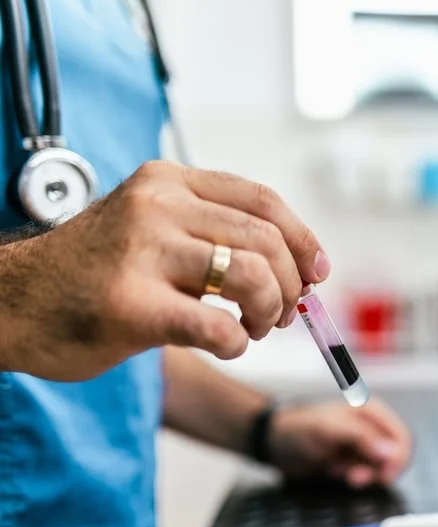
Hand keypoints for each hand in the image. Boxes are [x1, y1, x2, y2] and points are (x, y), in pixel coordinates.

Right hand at [0, 160, 328, 380]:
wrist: (10, 303)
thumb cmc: (94, 273)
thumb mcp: (151, 227)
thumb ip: (214, 233)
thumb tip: (301, 269)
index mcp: (167, 182)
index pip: (262, 200)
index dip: (302, 239)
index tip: (317, 273)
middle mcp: (156, 206)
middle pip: (265, 241)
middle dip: (290, 286)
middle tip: (282, 314)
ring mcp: (142, 253)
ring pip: (251, 277)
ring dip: (269, 312)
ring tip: (254, 328)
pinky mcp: (133, 306)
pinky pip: (220, 328)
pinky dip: (237, 343)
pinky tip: (225, 344)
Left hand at [268, 397, 412, 487]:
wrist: (276, 444)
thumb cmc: (299, 429)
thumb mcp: (330, 430)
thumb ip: (362, 438)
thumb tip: (390, 452)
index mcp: (372, 413)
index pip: (402, 437)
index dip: (398, 458)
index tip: (386, 475)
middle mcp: (373, 429)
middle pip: (395, 456)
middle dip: (380, 471)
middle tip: (356, 478)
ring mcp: (364, 447)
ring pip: (382, 469)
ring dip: (366, 477)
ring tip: (344, 474)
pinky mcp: (355, 462)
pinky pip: (368, 476)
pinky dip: (356, 479)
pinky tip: (338, 473)